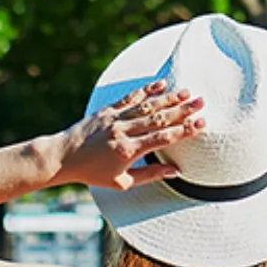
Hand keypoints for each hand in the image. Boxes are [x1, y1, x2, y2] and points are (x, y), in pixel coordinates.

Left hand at [53, 81, 204, 191]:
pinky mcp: (108, 110)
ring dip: (169, 99)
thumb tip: (176, 171)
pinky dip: (147, 90)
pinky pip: (131, 98)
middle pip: (158, 119)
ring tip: (188, 93)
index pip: (162, 138)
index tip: (202, 124)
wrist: (64, 157)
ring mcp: (115, 118)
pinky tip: (162, 84)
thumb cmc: (93, 173)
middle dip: (182, 111)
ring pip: (147, 106)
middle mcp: (123, 131)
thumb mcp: (122, 182)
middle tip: (202, 103)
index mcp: (128, 151)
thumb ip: (150, 175)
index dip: (184, 130)